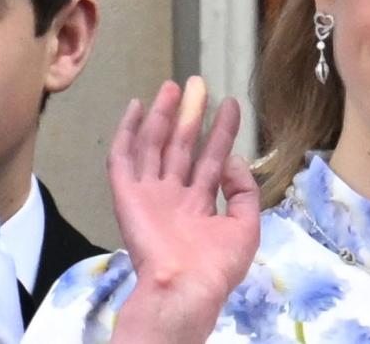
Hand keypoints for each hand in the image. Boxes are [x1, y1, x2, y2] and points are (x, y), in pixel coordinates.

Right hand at [108, 77, 259, 342]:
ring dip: (162, 115)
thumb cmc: (217, 265)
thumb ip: (243, 191)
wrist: (186, 286)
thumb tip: (234, 159)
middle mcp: (173, 196)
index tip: (230, 104)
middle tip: (197, 83)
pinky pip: (123, 159)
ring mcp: (149, 195)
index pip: (212, 158)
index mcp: (199, 206)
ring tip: (173, 86)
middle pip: (181, 145)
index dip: (221, 131)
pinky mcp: (127, 196)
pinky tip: (135, 108)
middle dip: (189, 114)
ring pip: (155, 145)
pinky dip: (127, 132)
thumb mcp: (246, 225)